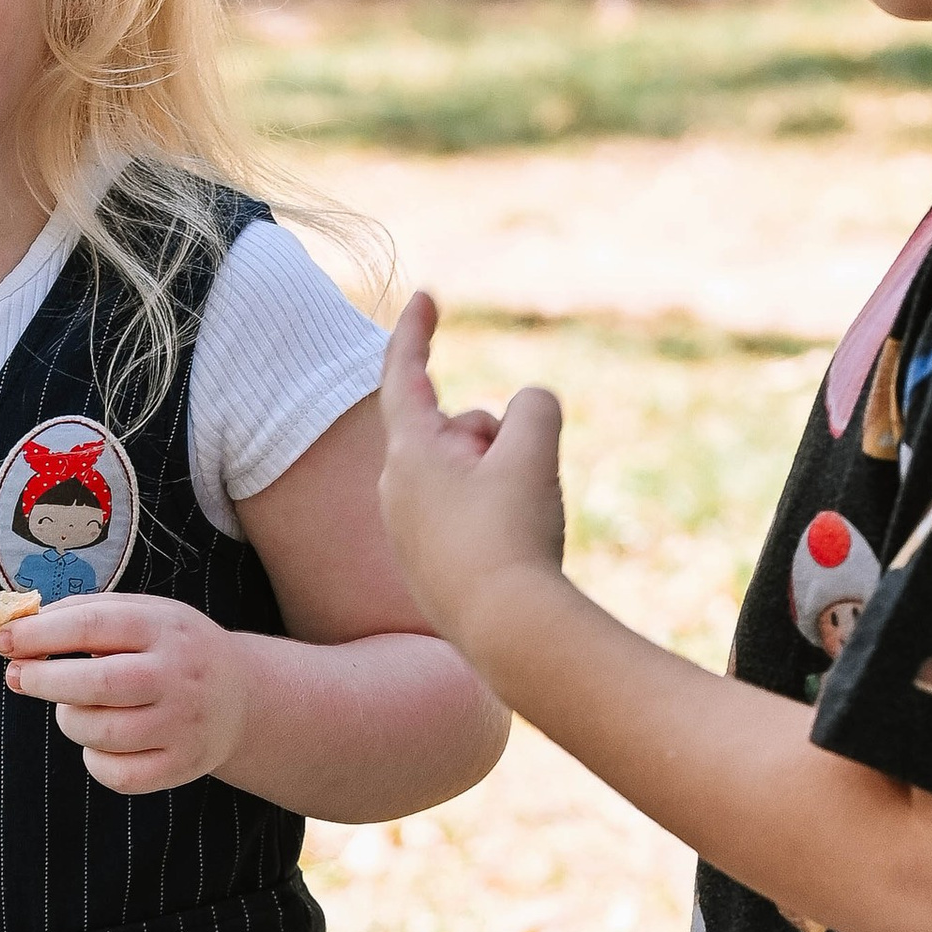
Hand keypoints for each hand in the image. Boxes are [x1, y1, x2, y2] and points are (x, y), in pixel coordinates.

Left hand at [1, 593, 248, 793]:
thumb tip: (20, 627)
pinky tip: (101, 741)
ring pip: (99, 732)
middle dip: (44, 681)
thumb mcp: (145, 614)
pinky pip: (116, 775)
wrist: (241, 697)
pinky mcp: (181, 766)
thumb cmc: (172, 649)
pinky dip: (94, 760)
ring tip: (75, 707)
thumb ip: (87, 614)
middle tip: (19, 677)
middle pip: (96, 683)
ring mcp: (182, 725)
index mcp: (165, 628)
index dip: (39, 635)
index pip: (92, 626)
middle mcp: (178, 676)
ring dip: (70, 719)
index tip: (5, 641)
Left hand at [375, 293, 565, 661]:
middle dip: (496, 440)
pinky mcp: (429, 569)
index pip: (405, 374)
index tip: (426, 298)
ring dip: (503, 482)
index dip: (417, 331)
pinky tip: (514, 558)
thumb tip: (528, 411)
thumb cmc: (512, 536)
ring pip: (469, 478)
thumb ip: (534, 408)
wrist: (510, 634)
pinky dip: (498, 523)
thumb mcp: (533, 452)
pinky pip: (469, 520)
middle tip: (522, 477)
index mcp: (410, 454)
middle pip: (457, 433)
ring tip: (522, 527)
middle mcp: (397, 492)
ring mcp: (410, 534)